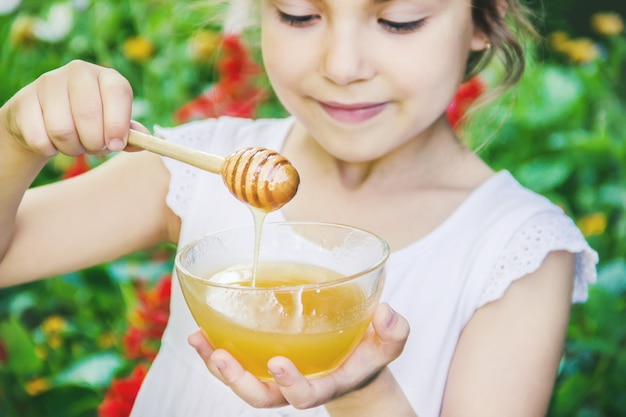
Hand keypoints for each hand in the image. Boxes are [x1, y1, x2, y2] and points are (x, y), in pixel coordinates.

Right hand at [0, 59, 133, 158]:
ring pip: (63, 130)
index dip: (118, 123)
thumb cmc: (89, 125)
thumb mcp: (113, 128)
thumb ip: (130, 135)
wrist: (44, 121)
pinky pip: (39, 138)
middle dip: (94, 143)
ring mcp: (48, 82)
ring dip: (71, 148)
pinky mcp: (24, 100)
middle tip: (93, 147)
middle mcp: (79, 72)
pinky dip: (49, 149)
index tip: (116, 144)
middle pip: (89, 114)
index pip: (118, 91)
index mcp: (107, 77)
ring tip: (74, 143)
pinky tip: (52, 141)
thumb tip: (143, 141)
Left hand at [188, 303, 409, 409]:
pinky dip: (216, 350)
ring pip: (242, 382)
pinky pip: (238, 362)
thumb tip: (386, 313)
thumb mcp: (389, 342)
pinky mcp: (264, 361)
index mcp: (327, 382)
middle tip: (221, 356)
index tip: (278, 362)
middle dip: (238, 381)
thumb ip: (393, 331)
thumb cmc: (370, 350)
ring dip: (217, 366)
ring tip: (199, 340)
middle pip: (263, 398)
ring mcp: (277, 376)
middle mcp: (296, 385)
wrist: (356, 360)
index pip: (305, 396)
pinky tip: (201, 332)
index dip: (291, 385)